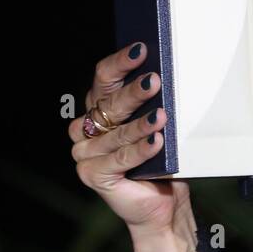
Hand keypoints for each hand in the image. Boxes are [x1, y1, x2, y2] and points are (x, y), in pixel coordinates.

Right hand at [69, 40, 187, 240]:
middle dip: (134, 92)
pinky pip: (120, 159)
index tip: (141, 49)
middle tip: (155, 80)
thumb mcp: (159, 124)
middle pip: (109, 104)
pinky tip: (157, 142)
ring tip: (162, 116)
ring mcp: (86, 153)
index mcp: (98, 108)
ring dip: (141, 124)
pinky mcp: (93, 175)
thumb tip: (166, 75)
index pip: (104, 78)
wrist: (162, 202)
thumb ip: (155, 103)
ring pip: (117, 134)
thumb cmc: (162, 158)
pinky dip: (140, 151)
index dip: (120, 63)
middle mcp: (87, 128)